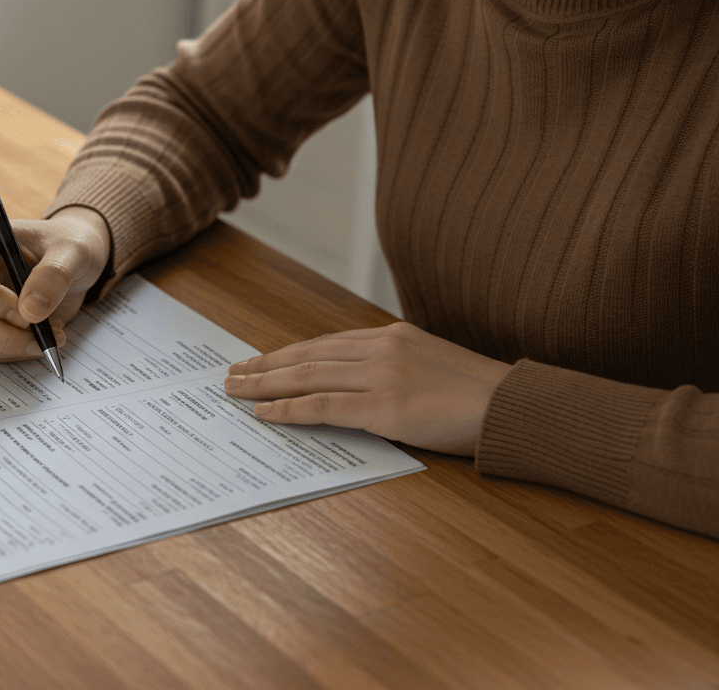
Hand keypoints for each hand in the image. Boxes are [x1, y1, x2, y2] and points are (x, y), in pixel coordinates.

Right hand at [0, 206, 110, 360]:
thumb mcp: (73, 251)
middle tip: (46, 337)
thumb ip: (54, 275)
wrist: (69, 261)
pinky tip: (39, 336)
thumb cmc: (66, 247)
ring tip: (51, 333)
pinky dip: (14, 352)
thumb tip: (31, 312)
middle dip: (6, 336)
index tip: (31, 315)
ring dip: (13, 347)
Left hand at [223, 322, 510, 455]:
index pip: (326, 343)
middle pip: (307, 355)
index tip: (261, 360)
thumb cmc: (479, 396)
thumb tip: (359, 387)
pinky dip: (288, 409)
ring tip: (235, 391)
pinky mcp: (385, 408)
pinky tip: (264, 413)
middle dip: (265, 365)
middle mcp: (381, 349)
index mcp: (392, 336)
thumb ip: (395, 369)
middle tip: (232, 373)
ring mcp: (382, 376)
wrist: (515, 407)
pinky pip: (323, 406)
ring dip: (264, 384)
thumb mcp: (432, 365)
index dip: (287, 353)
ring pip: (307, 377)